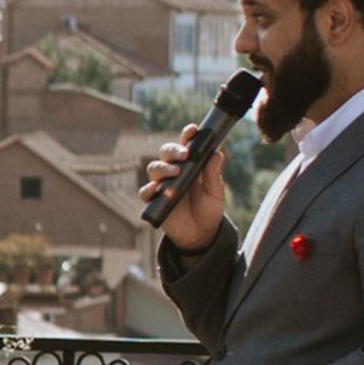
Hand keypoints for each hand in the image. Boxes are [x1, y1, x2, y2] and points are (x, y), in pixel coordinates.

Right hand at [141, 124, 230, 256]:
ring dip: (163, 168)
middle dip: (173, 150)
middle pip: (166, 152)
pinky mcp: (154, 200)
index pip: (186, 144)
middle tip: (184, 155)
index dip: (188, 135)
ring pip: (154, 168)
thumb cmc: (209, 209)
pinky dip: (149, 189)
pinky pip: (146, 191)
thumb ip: (213, 174)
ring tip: (175, 173)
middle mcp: (174, 171)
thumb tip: (217, 154)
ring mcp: (162, 184)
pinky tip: (157, 190)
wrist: (200, 234)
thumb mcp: (215, 193)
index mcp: (190, 164)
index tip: (193, 130)